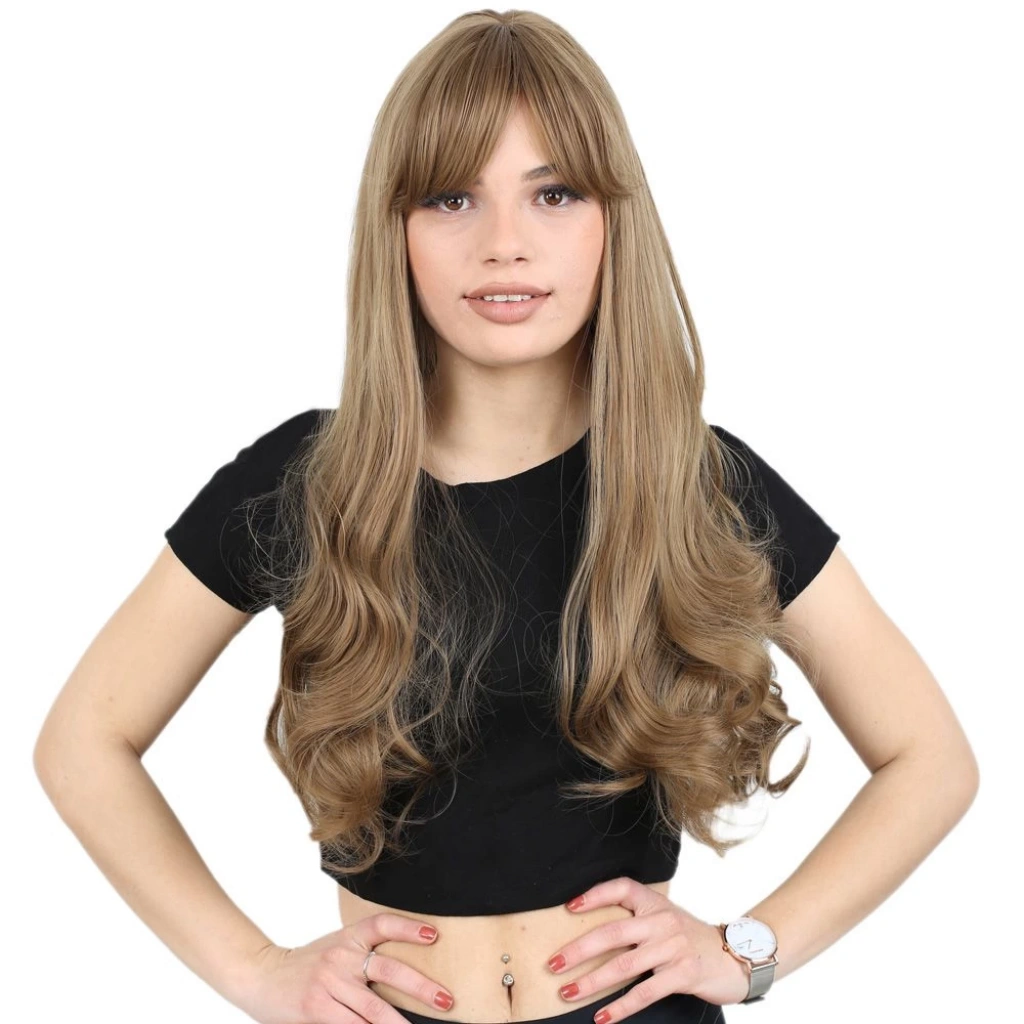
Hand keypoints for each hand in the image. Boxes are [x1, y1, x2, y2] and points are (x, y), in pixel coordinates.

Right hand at [233, 914, 455, 1023]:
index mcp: (348, 937)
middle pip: (388, 969)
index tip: (434, 934)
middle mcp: (341, 956)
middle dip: (421, 988)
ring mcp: (328, 983)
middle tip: (447, 1000)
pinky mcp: (315, 1009)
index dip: (408, 928)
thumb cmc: (307, 964)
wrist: (261, 974)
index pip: (382, 924)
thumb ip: (362, 956)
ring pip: (373, 1009)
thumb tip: (404, 976)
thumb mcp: (335, 948)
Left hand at [545, 876, 750, 1022]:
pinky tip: (602, 1017)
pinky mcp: (683, 974)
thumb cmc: (690, 938)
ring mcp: (672, 947)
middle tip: (553, 963)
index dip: (594, 895)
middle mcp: (662, 921)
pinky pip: (645, 991)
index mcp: (654, 903)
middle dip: (579, 949)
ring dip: (591, 981)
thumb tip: (593, 935)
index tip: (568, 907)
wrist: (735, 956)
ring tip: (568, 992)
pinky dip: (621, 1007)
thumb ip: (637, 921)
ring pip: (623, 965)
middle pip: (612, 932)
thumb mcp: (665, 919)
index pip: (621, 888)